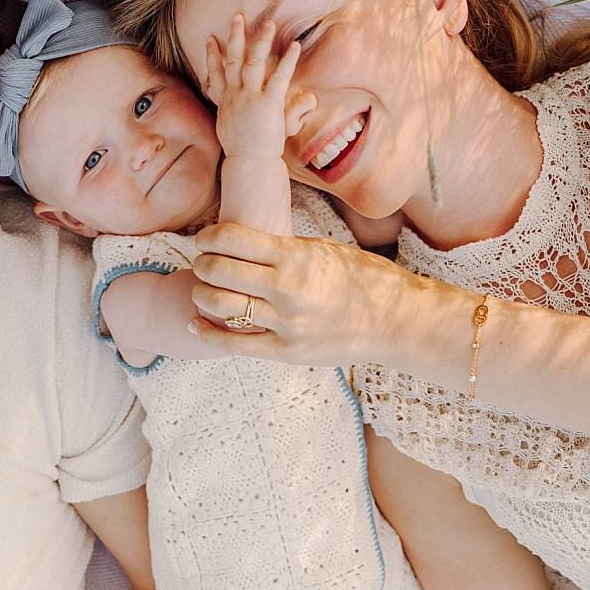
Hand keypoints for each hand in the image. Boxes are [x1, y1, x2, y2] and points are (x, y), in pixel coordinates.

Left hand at [184, 220, 411, 362]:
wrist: (394, 320)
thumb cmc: (363, 279)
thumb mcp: (323, 250)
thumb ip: (284, 250)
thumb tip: (245, 244)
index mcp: (296, 257)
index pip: (234, 239)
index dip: (210, 237)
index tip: (204, 239)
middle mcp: (286, 289)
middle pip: (220, 271)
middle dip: (202, 265)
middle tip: (201, 264)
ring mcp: (285, 324)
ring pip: (221, 307)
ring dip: (202, 296)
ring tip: (202, 291)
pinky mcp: (286, 351)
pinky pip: (235, 345)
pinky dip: (208, 334)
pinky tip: (195, 326)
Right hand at [202, 10, 313, 166]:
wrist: (249, 166)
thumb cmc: (245, 154)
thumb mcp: (234, 133)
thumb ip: (240, 117)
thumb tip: (235, 111)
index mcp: (226, 104)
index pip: (215, 75)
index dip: (211, 57)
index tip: (210, 39)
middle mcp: (235, 97)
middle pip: (232, 61)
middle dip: (234, 37)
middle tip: (237, 17)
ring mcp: (250, 99)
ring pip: (252, 63)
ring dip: (260, 41)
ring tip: (269, 23)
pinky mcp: (267, 104)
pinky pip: (278, 78)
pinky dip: (287, 61)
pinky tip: (294, 46)